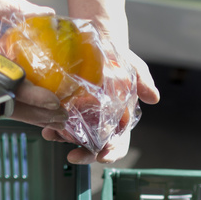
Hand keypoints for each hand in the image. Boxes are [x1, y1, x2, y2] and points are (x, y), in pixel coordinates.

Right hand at [0, 0, 67, 129]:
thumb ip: (17, 7)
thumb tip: (48, 14)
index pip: (3, 82)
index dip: (29, 94)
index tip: (51, 97)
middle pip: (4, 106)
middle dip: (36, 114)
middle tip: (63, 115)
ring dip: (29, 117)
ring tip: (55, 119)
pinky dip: (16, 110)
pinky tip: (36, 111)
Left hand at [47, 48, 159, 164]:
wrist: (97, 43)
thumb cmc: (118, 58)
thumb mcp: (132, 67)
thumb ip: (143, 81)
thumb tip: (154, 98)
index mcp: (119, 121)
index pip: (118, 143)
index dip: (112, 153)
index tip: (103, 157)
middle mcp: (100, 124)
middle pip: (94, 147)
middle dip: (85, 155)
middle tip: (74, 156)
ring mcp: (82, 119)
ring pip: (74, 138)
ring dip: (63, 140)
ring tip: (53, 135)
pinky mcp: (66, 109)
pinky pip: (58, 123)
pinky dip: (52, 127)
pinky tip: (46, 126)